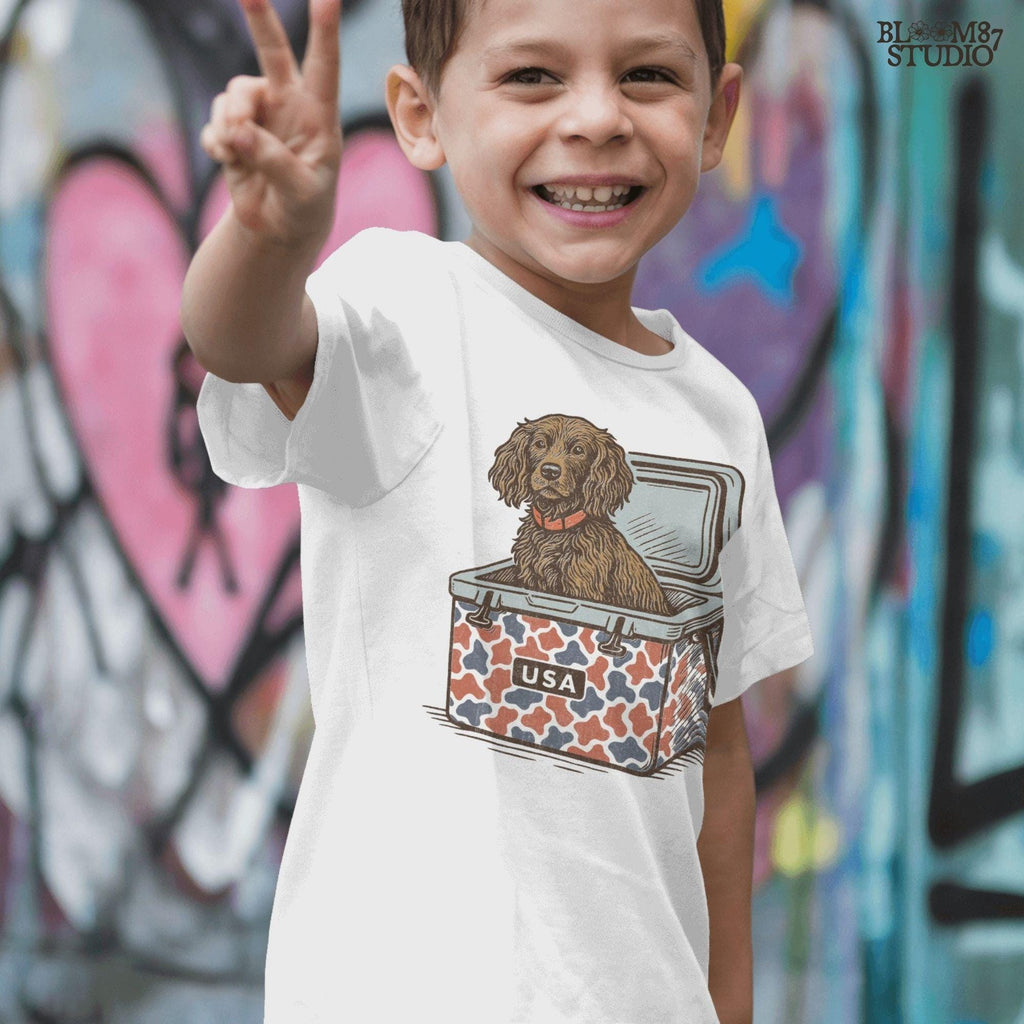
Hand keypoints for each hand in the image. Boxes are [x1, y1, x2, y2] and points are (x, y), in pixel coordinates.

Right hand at [200, 0, 341, 249]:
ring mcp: (259, 114)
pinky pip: (215, 124)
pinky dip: (217, 143)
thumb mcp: (300, 191)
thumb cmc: (305, 208)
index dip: (325, 31)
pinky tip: (230, 164)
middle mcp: (289, 105)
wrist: (281, 230)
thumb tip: (238, 132)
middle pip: (273, 51)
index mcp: (319, 115)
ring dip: (230, 122)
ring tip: (237, 152)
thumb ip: (274, 161)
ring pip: (233, 94)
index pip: (325, 66)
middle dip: (259, 19)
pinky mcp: (233, 131)